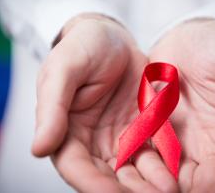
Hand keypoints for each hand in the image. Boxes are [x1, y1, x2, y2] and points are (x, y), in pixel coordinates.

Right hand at [32, 14, 178, 191]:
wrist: (111, 36)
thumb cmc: (82, 48)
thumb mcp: (63, 70)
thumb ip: (52, 108)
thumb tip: (39, 149)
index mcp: (66, 131)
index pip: (76, 167)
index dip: (92, 184)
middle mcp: (93, 142)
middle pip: (106, 176)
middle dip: (125, 191)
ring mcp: (120, 138)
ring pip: (133, 170)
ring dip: (148, 184)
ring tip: (168, 190)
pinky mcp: (143, 129)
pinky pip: (154, 151)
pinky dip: (164, 163)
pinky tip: (176, 173)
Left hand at [149, 19, 214, 191]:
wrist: (184, 36)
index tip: (212, 188)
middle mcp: (211, 145)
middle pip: (207, 183)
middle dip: (192, 191)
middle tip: (170, 192)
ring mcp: (182, 142)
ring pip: (177, 179)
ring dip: (163, 187)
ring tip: (145, 189)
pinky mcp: (157, 134)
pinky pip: (150, 159)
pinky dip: (144, 170)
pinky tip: (133, 174)